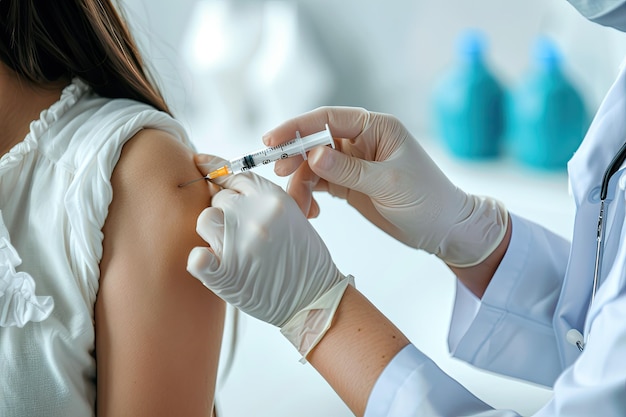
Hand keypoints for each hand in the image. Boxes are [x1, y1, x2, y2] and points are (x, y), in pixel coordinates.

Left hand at [187, 154, 351, 358]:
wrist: (314, 297)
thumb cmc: (304, 257)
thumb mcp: (297, 214)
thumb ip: (271, 192)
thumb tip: (245, 171)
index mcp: (271, 198)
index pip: (235, 176)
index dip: (217, 173)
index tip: (201, 164)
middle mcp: (253, 215)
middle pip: (218, 198)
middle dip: (225, 212)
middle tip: (241, 232)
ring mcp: (238, 243)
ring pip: (205, 220)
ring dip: (213, 232)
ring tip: (232, 248)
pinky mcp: (226, 274)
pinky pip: (197, 257)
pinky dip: (199, 260)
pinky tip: (205, 262)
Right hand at [263, 106, 506, 266]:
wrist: (444, 230)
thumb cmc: (427, 201)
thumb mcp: (388, 183)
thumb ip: (349, 170)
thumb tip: (312, 155)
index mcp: (376, 128)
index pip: (328, 119)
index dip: (297, 127)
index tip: (273, 140)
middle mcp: (362, 141)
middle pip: (315, 141)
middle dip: (294, 157)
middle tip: (280, 175)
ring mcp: (353, 163)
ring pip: (312, 166)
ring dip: (300, 183)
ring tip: (299, 206)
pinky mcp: (348, 184)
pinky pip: (319, 184)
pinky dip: (309, 195)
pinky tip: (311, 211)